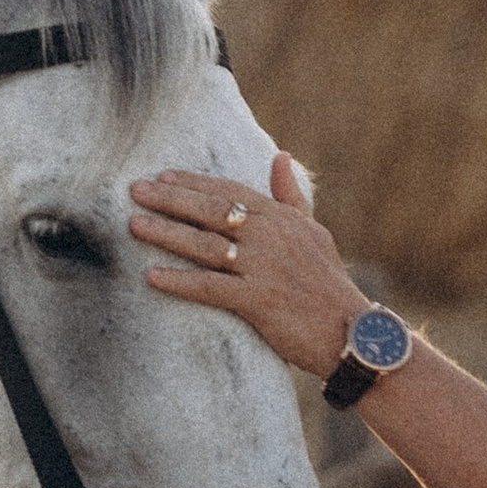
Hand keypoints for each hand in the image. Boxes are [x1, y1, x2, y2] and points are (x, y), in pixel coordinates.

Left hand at [129, 154, 367, 375]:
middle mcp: (270, 236)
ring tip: (134, 225)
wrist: (352, 332)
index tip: (162, 176)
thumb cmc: (328, 283)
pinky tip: (151, 276)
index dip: (193, 183)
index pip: (229, 191)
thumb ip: (291, 197)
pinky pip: (209, 287)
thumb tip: (280, 156)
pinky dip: (180, 281)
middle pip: (210, 211)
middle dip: (170, 199)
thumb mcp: (314, 232)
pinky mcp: (258, 300)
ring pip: (204, 245)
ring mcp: (263, 267)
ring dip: (166, 234)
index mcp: (280, 217)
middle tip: (134, 190)